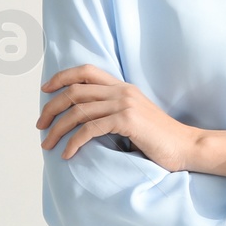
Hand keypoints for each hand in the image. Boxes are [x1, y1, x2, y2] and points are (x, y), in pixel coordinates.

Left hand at [37, 64, 200, 171]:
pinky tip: (68, 154)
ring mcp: (125, 104)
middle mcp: (122, 91)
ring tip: (47, 144)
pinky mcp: (127, 120)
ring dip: (57, 129)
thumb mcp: (133, 118)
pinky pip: (89, 129)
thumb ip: (112, 112)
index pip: (86, 71)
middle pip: (75, 91)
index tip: (45, 90)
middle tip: (40, 125)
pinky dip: (73, 142)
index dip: (61, 77)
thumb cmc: (159, 138)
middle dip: (51, 107)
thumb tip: (81, 119)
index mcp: (123, 87)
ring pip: (78, 111)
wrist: (185, 146)